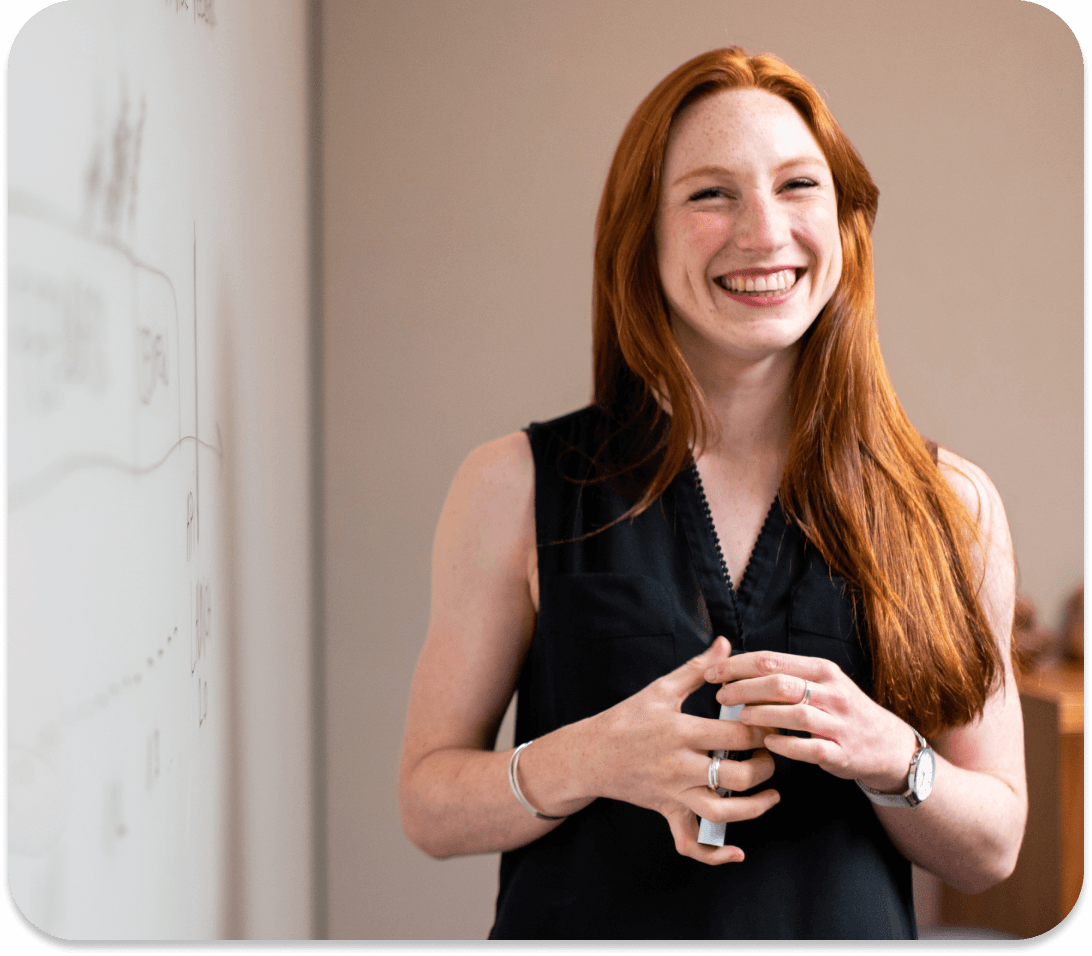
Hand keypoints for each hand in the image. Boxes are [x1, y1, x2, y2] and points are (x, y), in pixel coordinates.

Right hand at [588, 636, 779, 862]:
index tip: (773, 722)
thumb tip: (725, 644)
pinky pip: (691, 843)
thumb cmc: (626, 718)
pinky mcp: (667, 812)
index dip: (763, 730)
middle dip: (766, 767)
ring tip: (771, 794)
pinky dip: (714, 855)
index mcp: (681, 731)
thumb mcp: (660, 689)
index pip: (736, 736)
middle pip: (738, 777)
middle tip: (773, 754)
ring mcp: (674, 793)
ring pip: (723, 813)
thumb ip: (697, 668)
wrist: (590, 754)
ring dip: (755, 808)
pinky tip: (737, 852)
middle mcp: (680, 766)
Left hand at [705, 650, 919, 792]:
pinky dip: (786, 744)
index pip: (772, 660)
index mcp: (821, 670)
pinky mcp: (841, 751)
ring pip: (794, 713)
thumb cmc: (841, 710)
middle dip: (744, 688)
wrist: (887, 745)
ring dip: (761, 714)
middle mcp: (831, 692)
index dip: (738, 665)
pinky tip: (767, 742)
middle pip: (779, 683)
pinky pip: (810, 747)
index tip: (713, 672)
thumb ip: (786, 674)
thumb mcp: (821, 683)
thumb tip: (737, 667)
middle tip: (720, 696)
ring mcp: (838, 722)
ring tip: (739, 717)